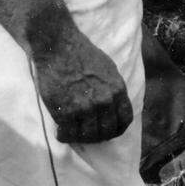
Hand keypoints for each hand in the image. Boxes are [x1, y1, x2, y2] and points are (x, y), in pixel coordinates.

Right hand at [31, 19, 133, 143]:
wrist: (59, 47)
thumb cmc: (84, 55)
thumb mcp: (110, 70)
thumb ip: (113, 89)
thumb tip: (114, 106)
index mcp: (118, 90)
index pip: (124, 120)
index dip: (116, 130)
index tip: (108, 131)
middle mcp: (104, 101)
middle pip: (106, 132)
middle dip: (98, 136)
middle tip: (88, 134)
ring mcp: (84, 107)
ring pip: (87, 136)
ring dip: (80, 138)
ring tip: (73, 132)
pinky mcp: (64, 111)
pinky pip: (68, 133)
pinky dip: (65, 136)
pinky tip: (62, 131)